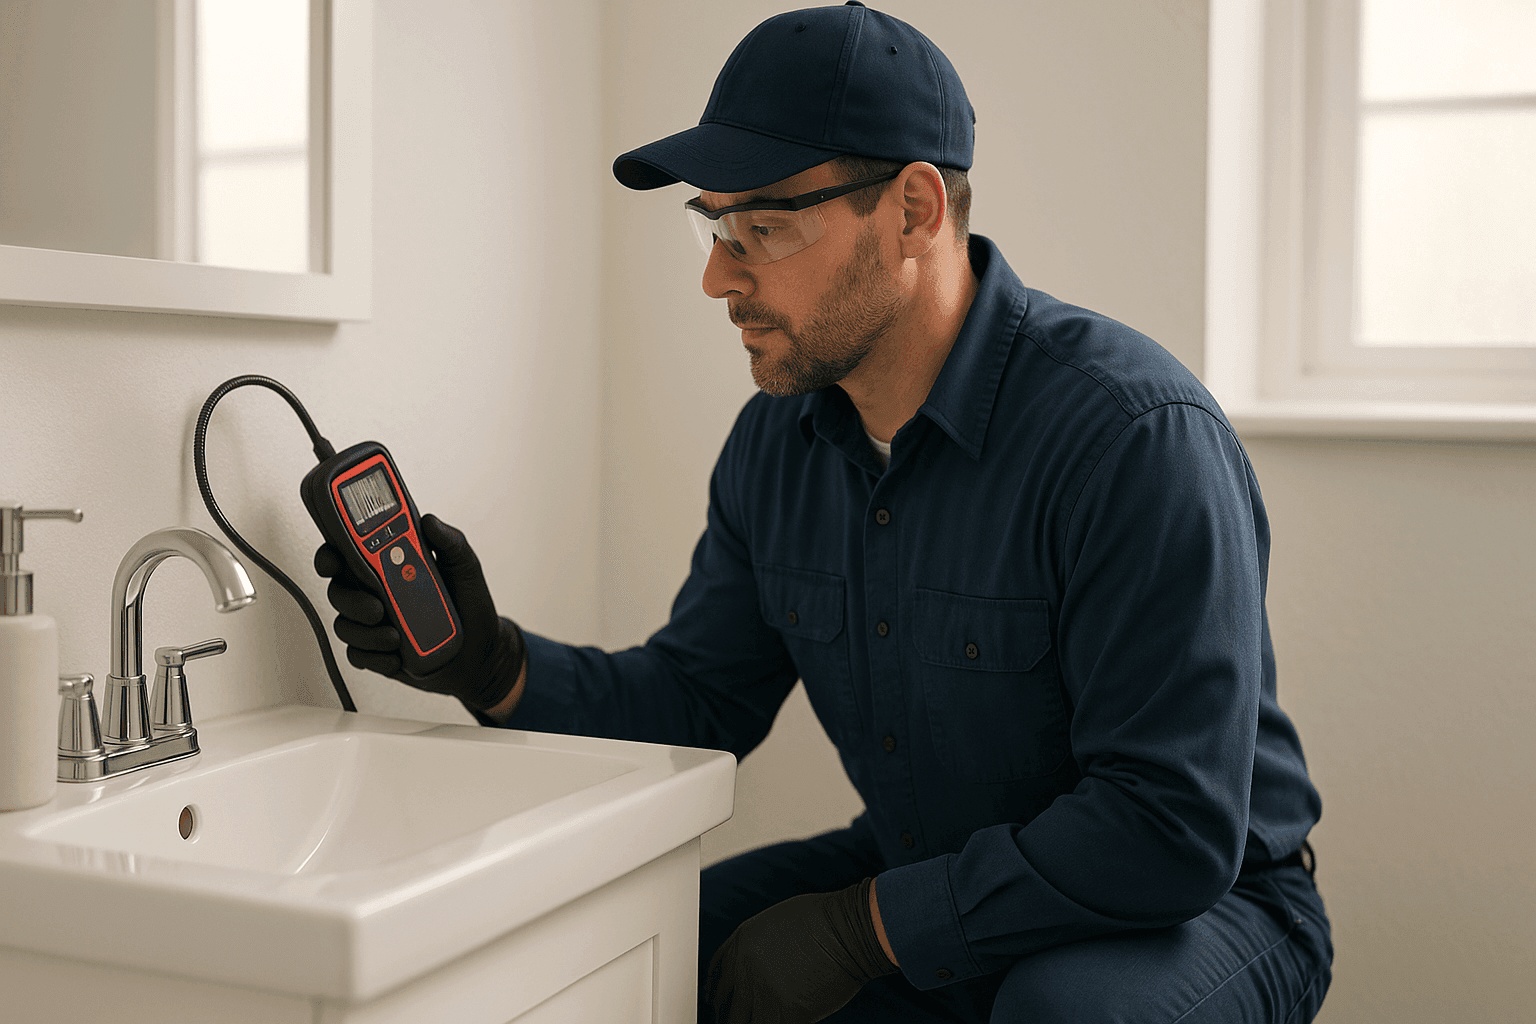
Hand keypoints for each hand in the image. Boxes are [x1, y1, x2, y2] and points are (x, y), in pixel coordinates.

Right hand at [314, 514, 524, 712]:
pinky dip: (374, 656)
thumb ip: (450, 542)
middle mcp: (375, 591)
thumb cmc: (469, 603)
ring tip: (395, 637)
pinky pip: (357, 655)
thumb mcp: (465, 567)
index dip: (330, 555)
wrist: (481, 650)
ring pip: (344, 625)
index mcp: (389, 564)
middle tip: (377, 608)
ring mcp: (373, 622)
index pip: (347, 552)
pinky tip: (396, 656)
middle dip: (351, 600)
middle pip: (338, 590)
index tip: (332, 560)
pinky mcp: (376, 651)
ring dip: (365, 633)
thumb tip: (429, 521)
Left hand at [705, 878, 898, 1023]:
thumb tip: (755, 966)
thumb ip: (757, 946)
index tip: (718, 1001)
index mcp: (741, 943)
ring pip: (739, 1023)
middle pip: (723, 1004)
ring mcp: (762, 991)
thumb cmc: (823, 920)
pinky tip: (780, 1023)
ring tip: (754, 1023)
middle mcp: (744, 968)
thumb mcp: (775, 923)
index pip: (715, 976)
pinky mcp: (785, 1012)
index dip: (716, 992)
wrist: (848, 930)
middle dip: (726, 1015)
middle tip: (733, 1020)